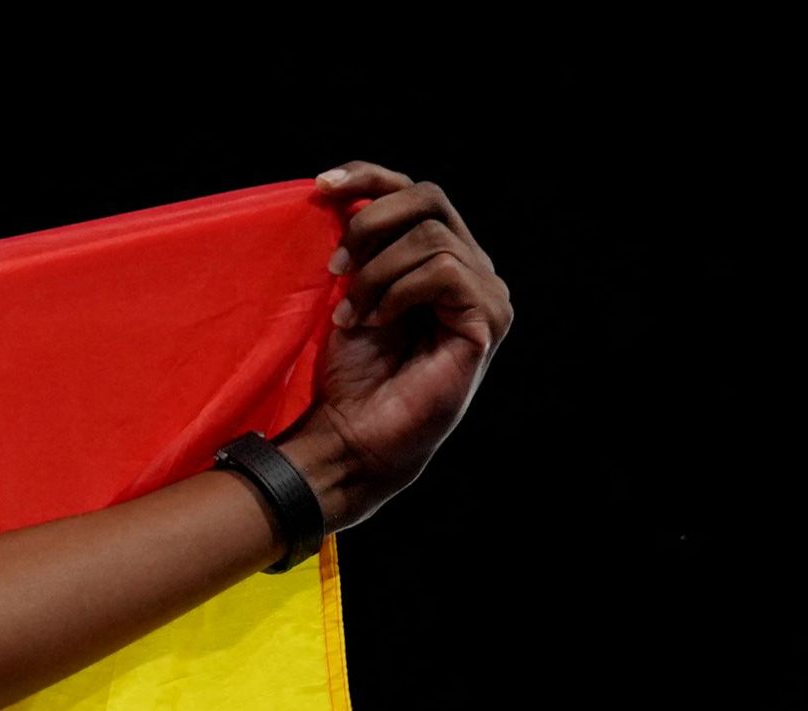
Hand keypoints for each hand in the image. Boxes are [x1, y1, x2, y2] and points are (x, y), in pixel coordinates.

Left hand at [283, 163, 511, 530]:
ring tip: (352, 314)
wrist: (353, 436)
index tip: (320, 187)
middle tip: (333, 267)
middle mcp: (471, 267)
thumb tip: (341, 193)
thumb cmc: (350, 373)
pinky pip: (444, 270)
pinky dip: (398, 292)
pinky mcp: (488, 319)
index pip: (414, 191)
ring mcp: (486, 293)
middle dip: (370, 223)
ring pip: (431, 236)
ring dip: (376, 272)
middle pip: (428, 197)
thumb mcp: (348, 291)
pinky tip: (376, 322)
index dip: (369, 177)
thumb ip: (359, 245)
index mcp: (439, 256)